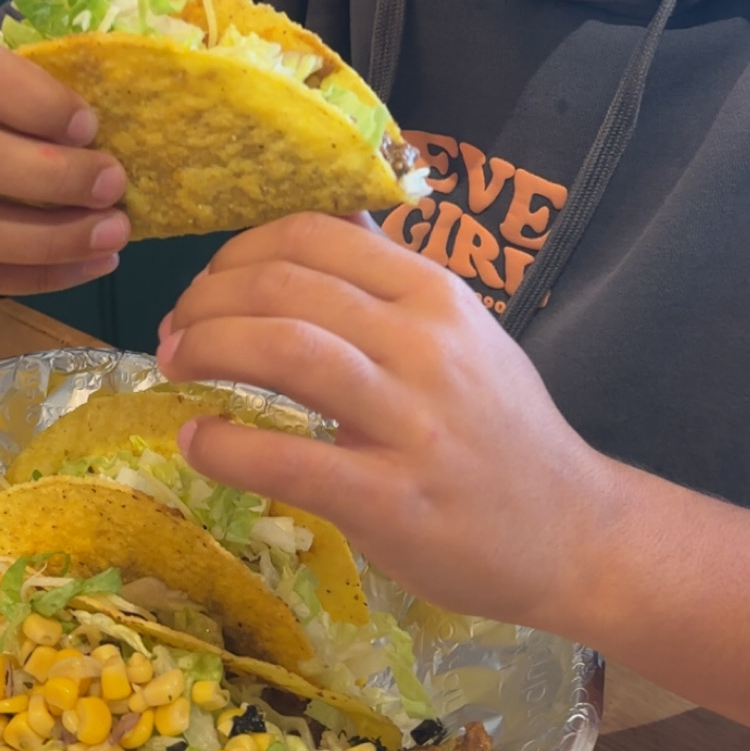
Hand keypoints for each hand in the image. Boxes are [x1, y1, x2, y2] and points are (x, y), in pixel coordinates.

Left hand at [156, 212, 611, 624]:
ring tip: (175, 367)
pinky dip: (223, 445)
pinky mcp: (391, 500)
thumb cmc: (506, 433)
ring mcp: (410, 422)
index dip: (239, 252)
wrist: (574, 532)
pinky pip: (287, 458)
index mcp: (437, 294)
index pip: (316, 235)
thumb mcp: (465, 334)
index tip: (209, 287)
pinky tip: (197, 441)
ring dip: (207, 350)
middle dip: (207, 302)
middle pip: (285, 285)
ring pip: (284, 350)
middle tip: (177, 333)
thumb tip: (332, 219)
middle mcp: (425, 344)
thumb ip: (394, 284)